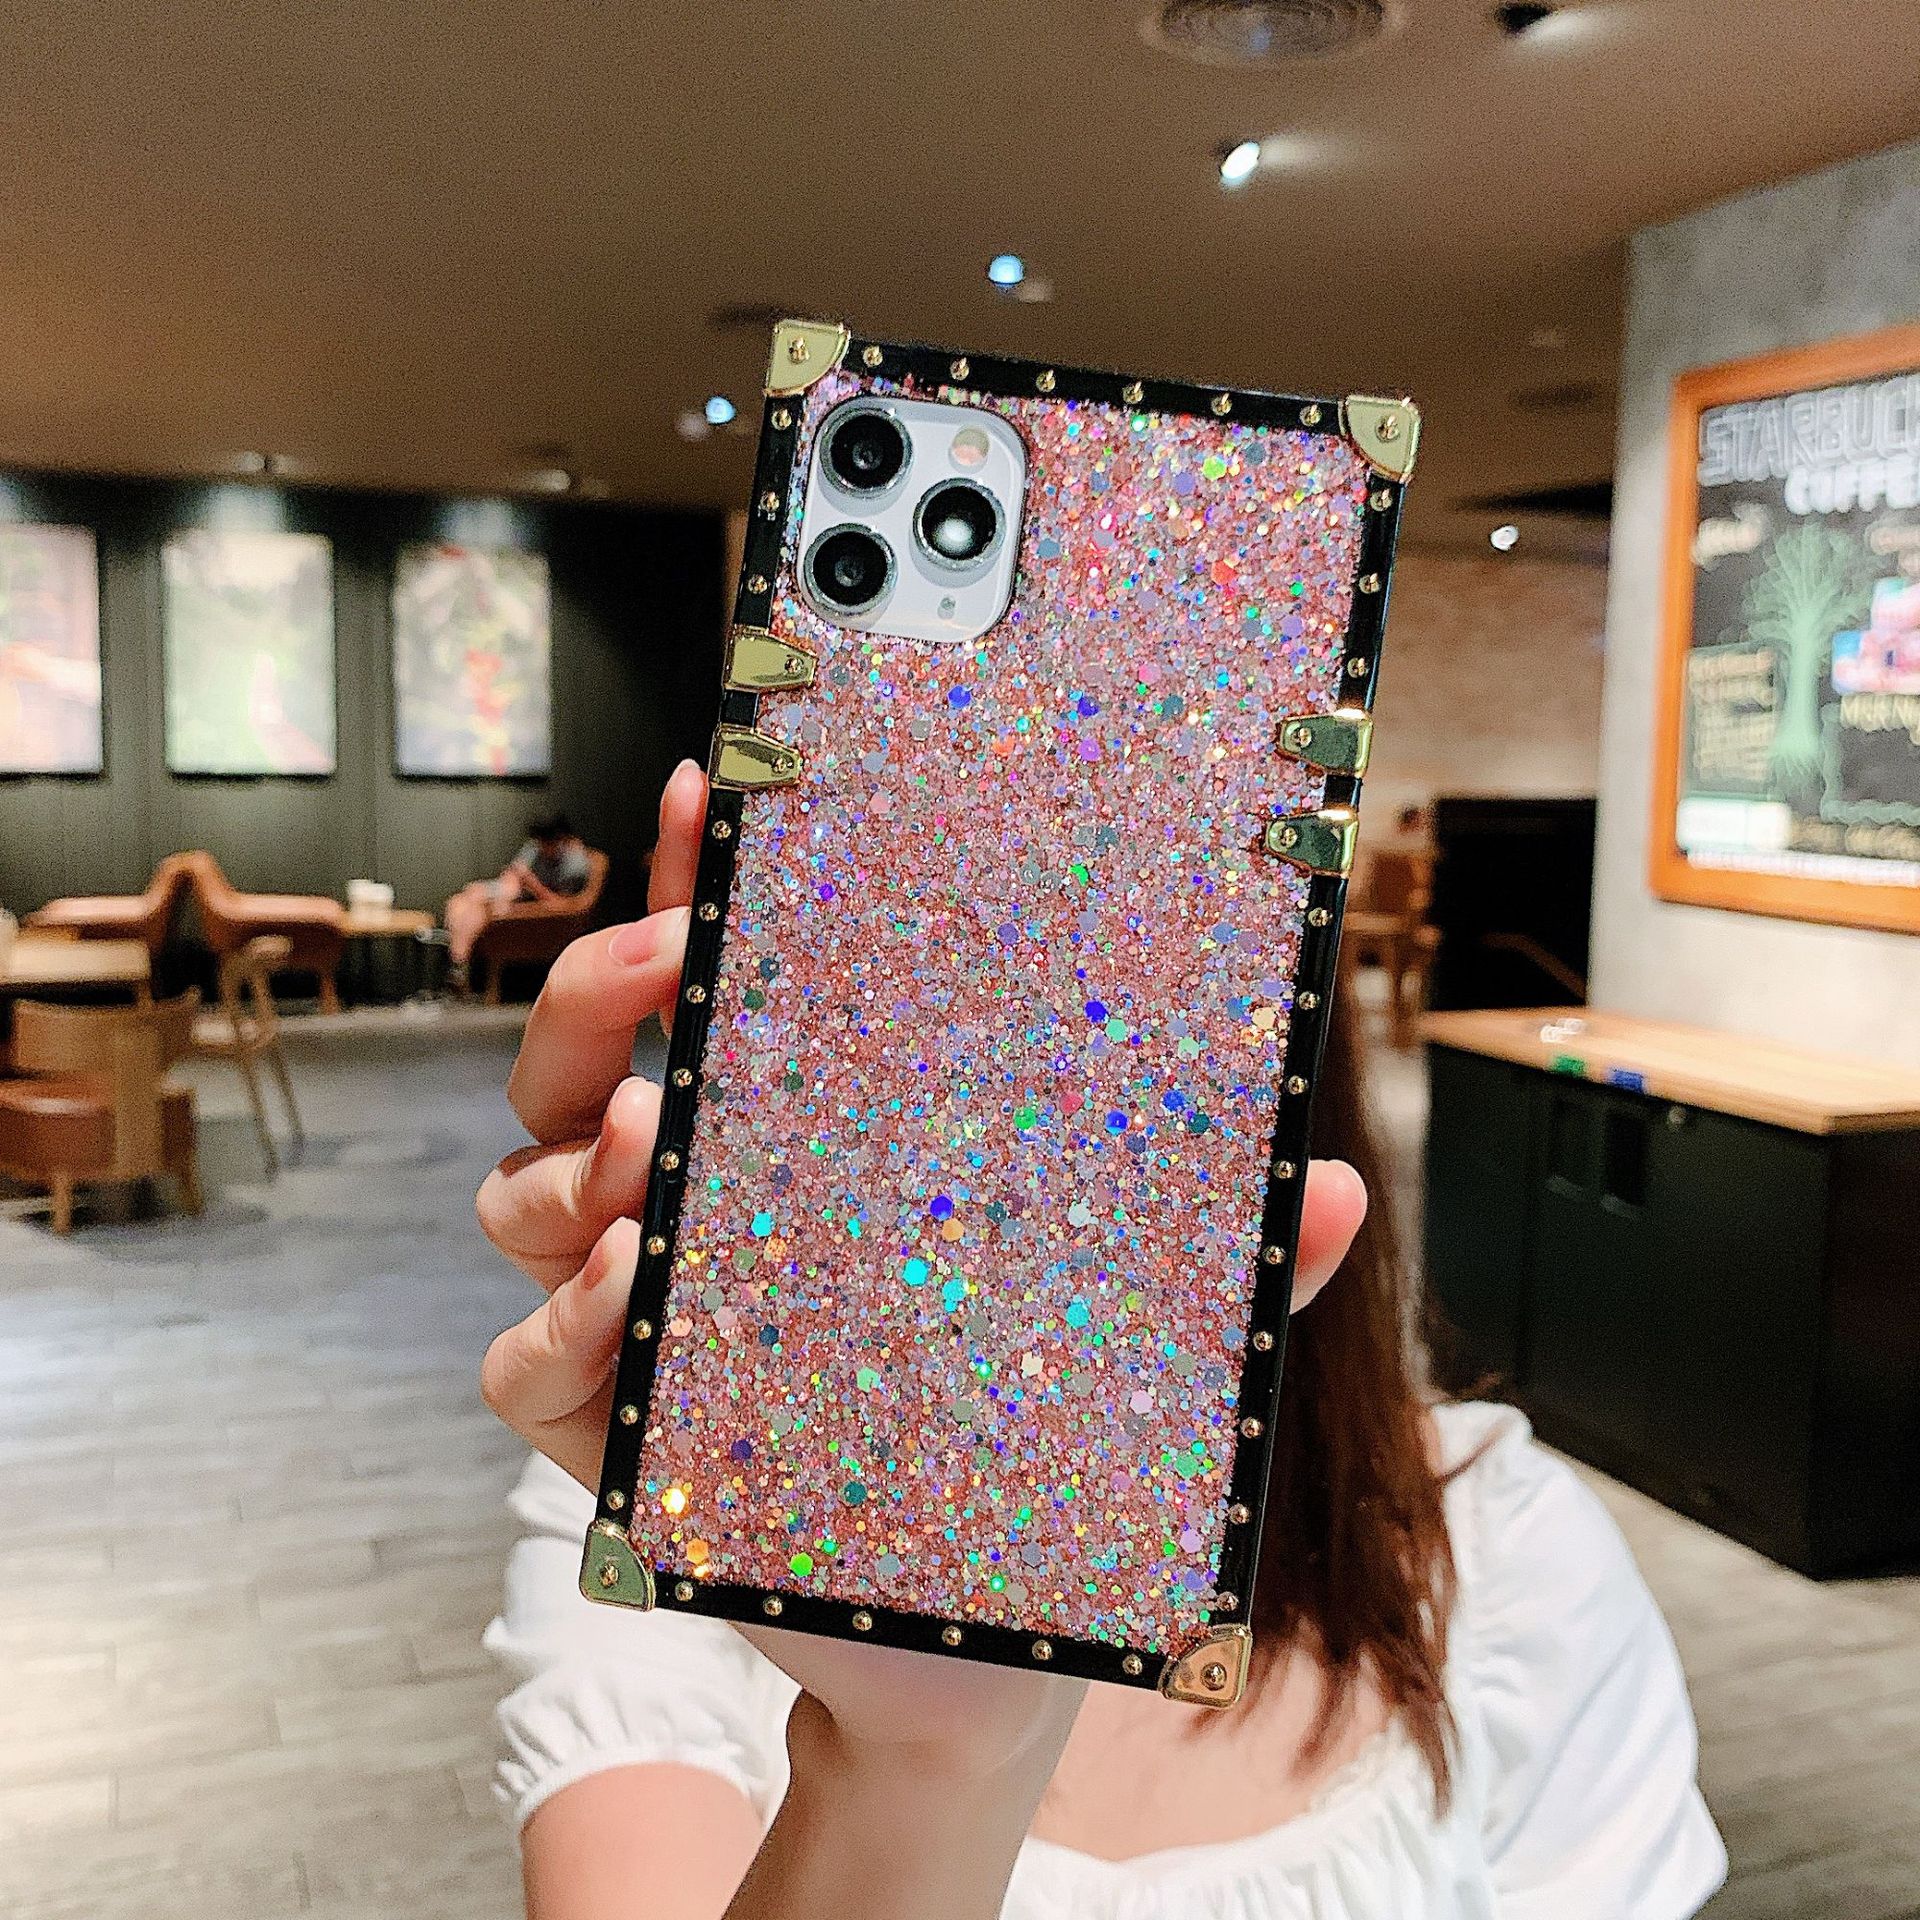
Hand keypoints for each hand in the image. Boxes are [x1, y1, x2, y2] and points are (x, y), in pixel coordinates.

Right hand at [475, 753, 1370, 1775]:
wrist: (976, 1642)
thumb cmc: (1021, 1444)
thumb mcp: (1122, 1335)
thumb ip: (1219, 1268)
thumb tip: (1338, 1185)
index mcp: (782, 1145)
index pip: (712, 989)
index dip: (692, 882)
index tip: (710, 788)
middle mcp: (684, 1211)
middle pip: (571, 1064)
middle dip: (594, 992)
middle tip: (666, 963)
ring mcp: (636, 1315)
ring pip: (519, 1193)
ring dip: (566, 1154)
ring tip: (649, 1135)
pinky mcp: (607, 1433)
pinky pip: (522, 1363)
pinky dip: (559, 1321)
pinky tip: (628, 1296)